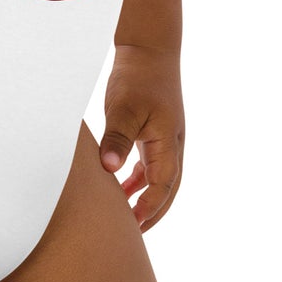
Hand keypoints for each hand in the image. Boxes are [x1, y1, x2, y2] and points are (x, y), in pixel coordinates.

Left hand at [98, 44, 184, 231]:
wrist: (149, 47)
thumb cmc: (137, 76)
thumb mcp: (124, 108)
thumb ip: (117, 139)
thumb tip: (109, 171)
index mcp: (168, 143)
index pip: (162, 187)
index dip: (148, 209)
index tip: (132, 227)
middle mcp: (172, 145)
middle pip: (167, 190)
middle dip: (152, 212)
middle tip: (132, 235)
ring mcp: (166, 138)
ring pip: (160, 178)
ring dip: (146, 198)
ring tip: (126, 217)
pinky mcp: (156, 130)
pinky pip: (151, 164)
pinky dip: (140, 179)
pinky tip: (122, 186)